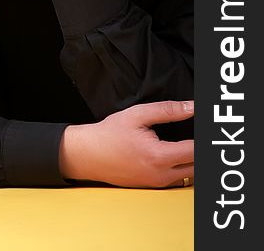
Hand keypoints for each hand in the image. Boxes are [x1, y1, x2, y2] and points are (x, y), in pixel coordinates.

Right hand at [59, 100, 193, 187]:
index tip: (205, 127)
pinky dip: (183, 167)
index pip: (197, 150)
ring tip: (189, 143)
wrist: (87, 154)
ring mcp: (157, 183)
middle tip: (199, 135)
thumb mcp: (136, 115)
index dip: (205, 138)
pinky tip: (177, 154)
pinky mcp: (152, 185)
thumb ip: (167, 110)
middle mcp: (161, 174)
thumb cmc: (108, 134)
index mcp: (159, 156)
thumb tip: (192, 107)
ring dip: (193, 160)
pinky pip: (177, 179)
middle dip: (201, 151)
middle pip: (198, 166)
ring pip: (190, 176)